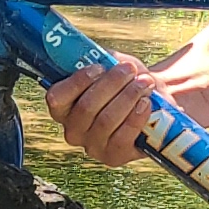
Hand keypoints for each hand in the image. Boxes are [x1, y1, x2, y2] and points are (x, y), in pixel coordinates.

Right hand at [45, 56, 161, 165]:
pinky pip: (122, 138)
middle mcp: (73, 130)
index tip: (100, 67)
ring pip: (106, 121)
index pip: (56, 98)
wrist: (152, 99)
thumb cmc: (125, 81)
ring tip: (144, 83)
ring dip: (128, 97)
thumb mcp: (108, 63)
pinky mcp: (113, 157)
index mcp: (63, 107)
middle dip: (111, 85)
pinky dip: (136, 117)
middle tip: (129, 70)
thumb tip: (87, 51)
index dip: (77, 82)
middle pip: (86, 107)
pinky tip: (145, 104)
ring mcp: (92, 146)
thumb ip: (94, 56)